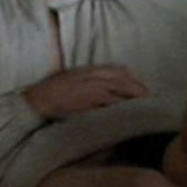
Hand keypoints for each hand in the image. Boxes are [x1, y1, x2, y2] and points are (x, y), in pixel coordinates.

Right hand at [23, 65, 149, 119]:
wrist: (35, 103)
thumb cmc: (50, 94)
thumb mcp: (70, 80)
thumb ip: (87, 82)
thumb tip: (103, 91)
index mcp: (90, 69)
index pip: (121, 70)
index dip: (135, 80)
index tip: (144, 91)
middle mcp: (94, 75)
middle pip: (126, 79)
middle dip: (141, 91)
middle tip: (151, 103)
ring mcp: (93, 87)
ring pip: (123, 90)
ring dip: (136, 100)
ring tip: (146, 111)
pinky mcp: (91, 100)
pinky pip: (113, 103)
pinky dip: (124, 108)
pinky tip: (130, 116)